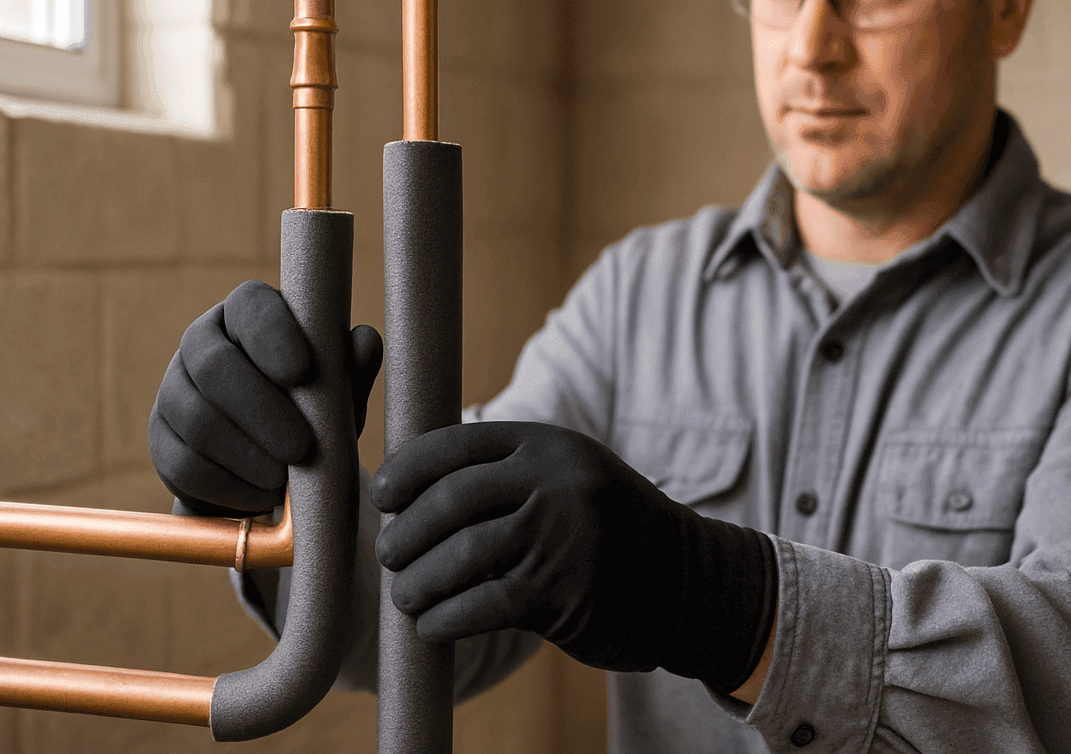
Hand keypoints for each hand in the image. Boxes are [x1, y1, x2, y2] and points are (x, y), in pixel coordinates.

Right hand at [148, 279, 382, 517]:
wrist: (278, 464)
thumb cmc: (315, 409)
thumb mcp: (340, 390)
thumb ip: (351, 367)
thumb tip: (364, 342)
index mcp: (249, 314)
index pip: (251, 305)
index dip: (273, 336)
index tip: (302, 371)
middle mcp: (202, 343)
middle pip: (215, 365)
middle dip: (261, 411)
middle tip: (301, 448)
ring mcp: (174, 390)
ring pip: (197, 419)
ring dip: (247, 455)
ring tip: (285, 479)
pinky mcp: (162, 440)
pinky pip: (184, 464)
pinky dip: (228, 486)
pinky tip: (260, 495)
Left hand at [371, 420, 777, 692]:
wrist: (688, 580)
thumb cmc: (610, 531)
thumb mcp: (570, 477)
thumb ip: (509, 473)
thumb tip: (415, 485)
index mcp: (550, 445)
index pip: (458, 444)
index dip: (408, 470)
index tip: (383, 497)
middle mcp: (556, 482)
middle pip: (450, 501)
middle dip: (406, 533)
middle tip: (390, 555)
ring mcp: (562, 537)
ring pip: (459, 556)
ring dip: (418, 582)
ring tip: (408, 594)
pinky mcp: (562, 594)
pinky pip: (481, 606)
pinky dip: (443, 620)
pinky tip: (432, 627)